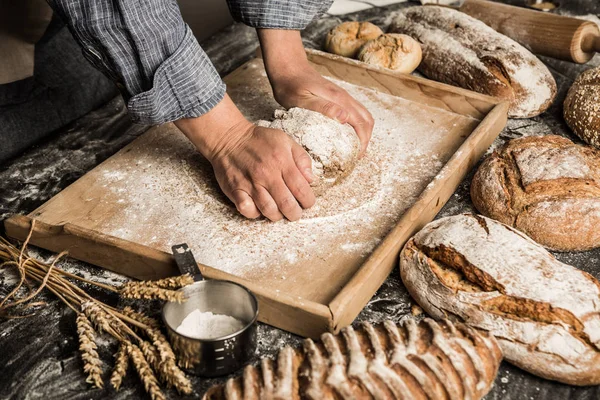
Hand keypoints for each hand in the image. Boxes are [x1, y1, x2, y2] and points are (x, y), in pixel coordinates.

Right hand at [175, 95, 315, 221]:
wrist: (228, 137)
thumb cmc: (259, 141)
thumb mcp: (286, 141)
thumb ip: (302, 159)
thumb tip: (310, 179)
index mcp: (282, 161)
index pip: (302, 189)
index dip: (308, 201)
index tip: (306, 202)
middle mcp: (266, 174)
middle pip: (287, 204)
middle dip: (295, 213)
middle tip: (295, 212)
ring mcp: (250, 183)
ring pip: (269, 210)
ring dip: (277, 215)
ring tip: (279, 212)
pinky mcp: (235, 190)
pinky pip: (248, 210)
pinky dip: (255, 213)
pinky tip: (259, 208)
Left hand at [258, 29, 374, 154]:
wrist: (288, 68)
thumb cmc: (291, 86)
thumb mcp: (303, 100)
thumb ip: (323, 108)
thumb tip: (345, 118)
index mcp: (339, 100)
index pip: (361, 123)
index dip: (362, 142)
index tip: (355, 157)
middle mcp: (345, 97)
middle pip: (367, 120)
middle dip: (365, 139)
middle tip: (356, 156)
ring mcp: (343, 96)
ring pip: (363, 115)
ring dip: (363, 132)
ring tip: (354, 148)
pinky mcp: (338, 97)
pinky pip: (355, 112)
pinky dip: (357, 125)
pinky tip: (346, 134)